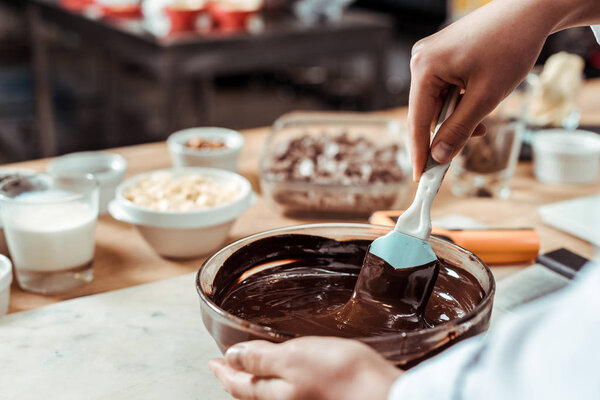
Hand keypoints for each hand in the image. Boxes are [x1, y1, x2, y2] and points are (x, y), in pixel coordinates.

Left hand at [208, 337, 402, 399]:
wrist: (381, 392)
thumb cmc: (339, 375)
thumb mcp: (292, 358)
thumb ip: (260, 358)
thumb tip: (231, 357)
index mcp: (273, 395)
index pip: (238, 383)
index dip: (223, 370)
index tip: (212, 361)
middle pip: (251, 392)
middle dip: (236, 378)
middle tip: (224, 367)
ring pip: (268, 394)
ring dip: (254, 381)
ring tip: (247, 371)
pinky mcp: (319, 398)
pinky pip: (286, 393)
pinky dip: (275, 383)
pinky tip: (283, 377)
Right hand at [407, 0, 576, 177]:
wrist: (529, 11)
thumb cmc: (510, 45)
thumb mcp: (485, 97)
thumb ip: (459, 130)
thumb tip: (439, 156)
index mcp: (424, 68)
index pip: (416, 120)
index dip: (420, 152)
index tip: (422, 177)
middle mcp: (421, 61)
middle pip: (426, 112)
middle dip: (446, 132)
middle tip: (461, 151)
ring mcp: (431, 57)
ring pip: (437, 103)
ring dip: (457, 117)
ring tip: (482, 118)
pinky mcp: (443, 56)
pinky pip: (444, 90)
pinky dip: (460, 103)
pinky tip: (478, 102)